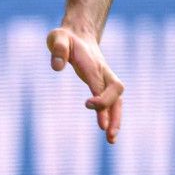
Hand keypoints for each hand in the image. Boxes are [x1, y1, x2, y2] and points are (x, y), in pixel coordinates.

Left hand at [47, 25, 122, 143]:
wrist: (78, 34)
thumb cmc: (65, 38)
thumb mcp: (57, 38)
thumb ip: (58, 50)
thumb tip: (57, 67)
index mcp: (93, 64)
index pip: (100, 83)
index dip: (100, 97)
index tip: (90, 106)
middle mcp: (103, 73)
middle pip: (116, 93)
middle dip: (114, 112)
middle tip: (106, 132)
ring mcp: (105, 79)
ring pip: (118, 101)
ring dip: (116, 119)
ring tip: (111, 140)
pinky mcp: (102, 85)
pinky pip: (112, 103)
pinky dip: (112, 117)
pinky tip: (108, 132)